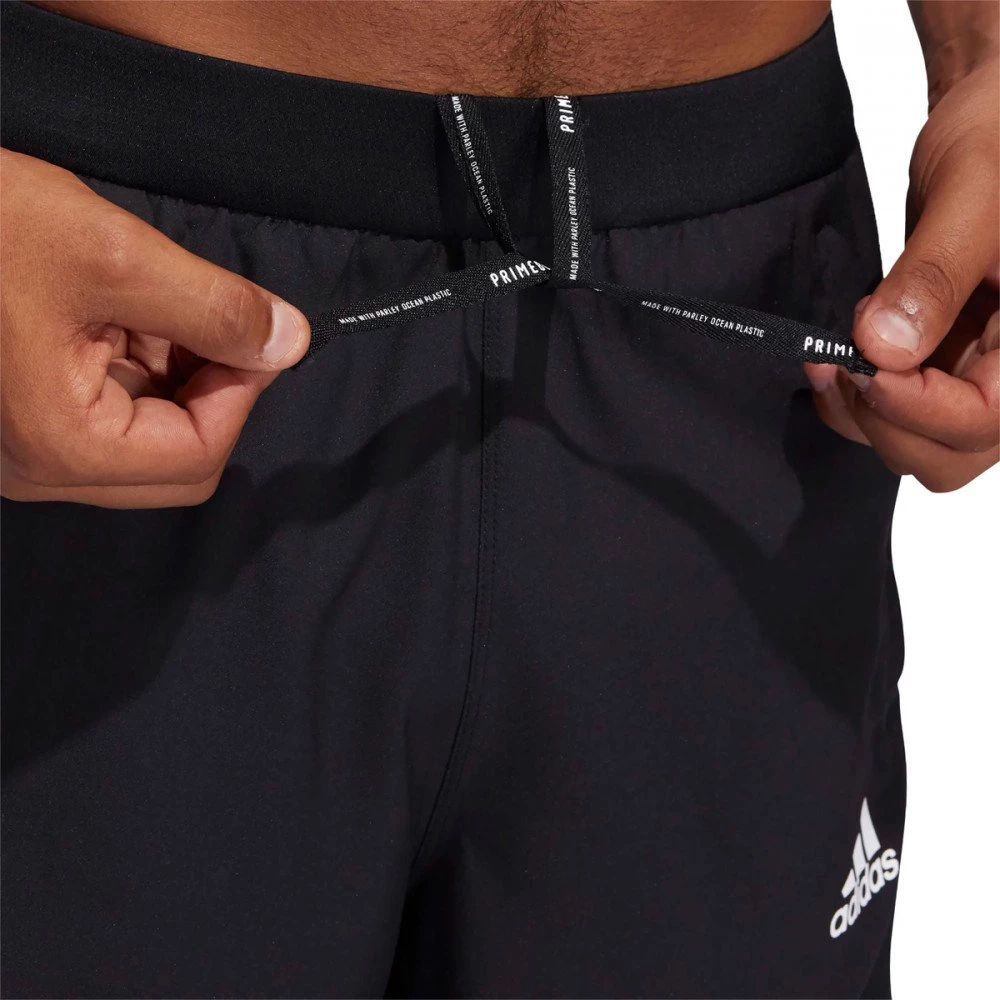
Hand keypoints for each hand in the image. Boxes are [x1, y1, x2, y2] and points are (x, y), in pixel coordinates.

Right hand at [1, 150, 309, 507]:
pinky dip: (135, 366)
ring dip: (171, 373)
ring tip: (134, 302)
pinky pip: (110, 417)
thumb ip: (214, 307)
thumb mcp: (112, 254)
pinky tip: (112, 312)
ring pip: (150, 438)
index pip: (201, 454)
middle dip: (206, 387)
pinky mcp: (22, 421)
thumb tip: (289, 341)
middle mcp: (41, 468)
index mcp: (62, 446)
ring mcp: (27, 450)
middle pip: (179, 461)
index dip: (240, 389)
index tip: (245, 329)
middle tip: (194, 315)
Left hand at [805, 57, 998, 491]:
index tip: (860, 364)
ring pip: (921, 445)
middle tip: (840, 362)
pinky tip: (840, 359)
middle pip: (950, 455)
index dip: (916, 407)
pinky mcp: (949, 365)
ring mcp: (984, 373)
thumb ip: (934, 273)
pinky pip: (902, 415)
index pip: (988, 420)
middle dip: (884, 420)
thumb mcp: (974, 190)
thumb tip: (884, 347)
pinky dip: (862, 400)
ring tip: (832, 356)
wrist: (996, 119)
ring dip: (865, 415)